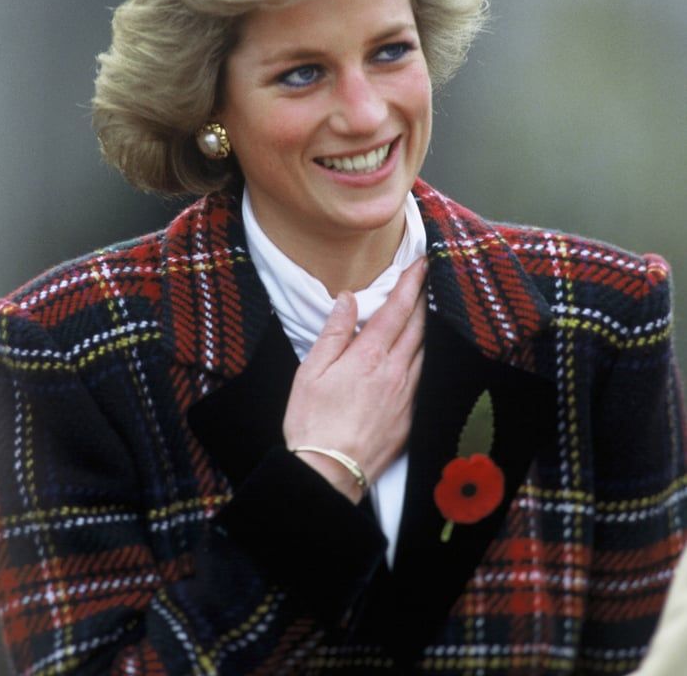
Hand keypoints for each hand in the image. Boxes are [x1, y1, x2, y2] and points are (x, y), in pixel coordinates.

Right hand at [283, 256, 426, 501]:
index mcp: (370, 356)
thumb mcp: (311, 371)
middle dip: (422, 300)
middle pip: (417, 327)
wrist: (328, 473)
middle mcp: (395, 372)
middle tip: (426, 280)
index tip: (420, 264)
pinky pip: (422, 378)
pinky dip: (422, 359)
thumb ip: (334, 332)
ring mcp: (406, 396)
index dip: (410, 283)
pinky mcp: (409, 418)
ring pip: (424, 352)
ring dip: (425, 328)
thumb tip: (348, 299)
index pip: (397, 310)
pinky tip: (416, 357)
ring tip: (423, 312)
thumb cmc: (312, 422)